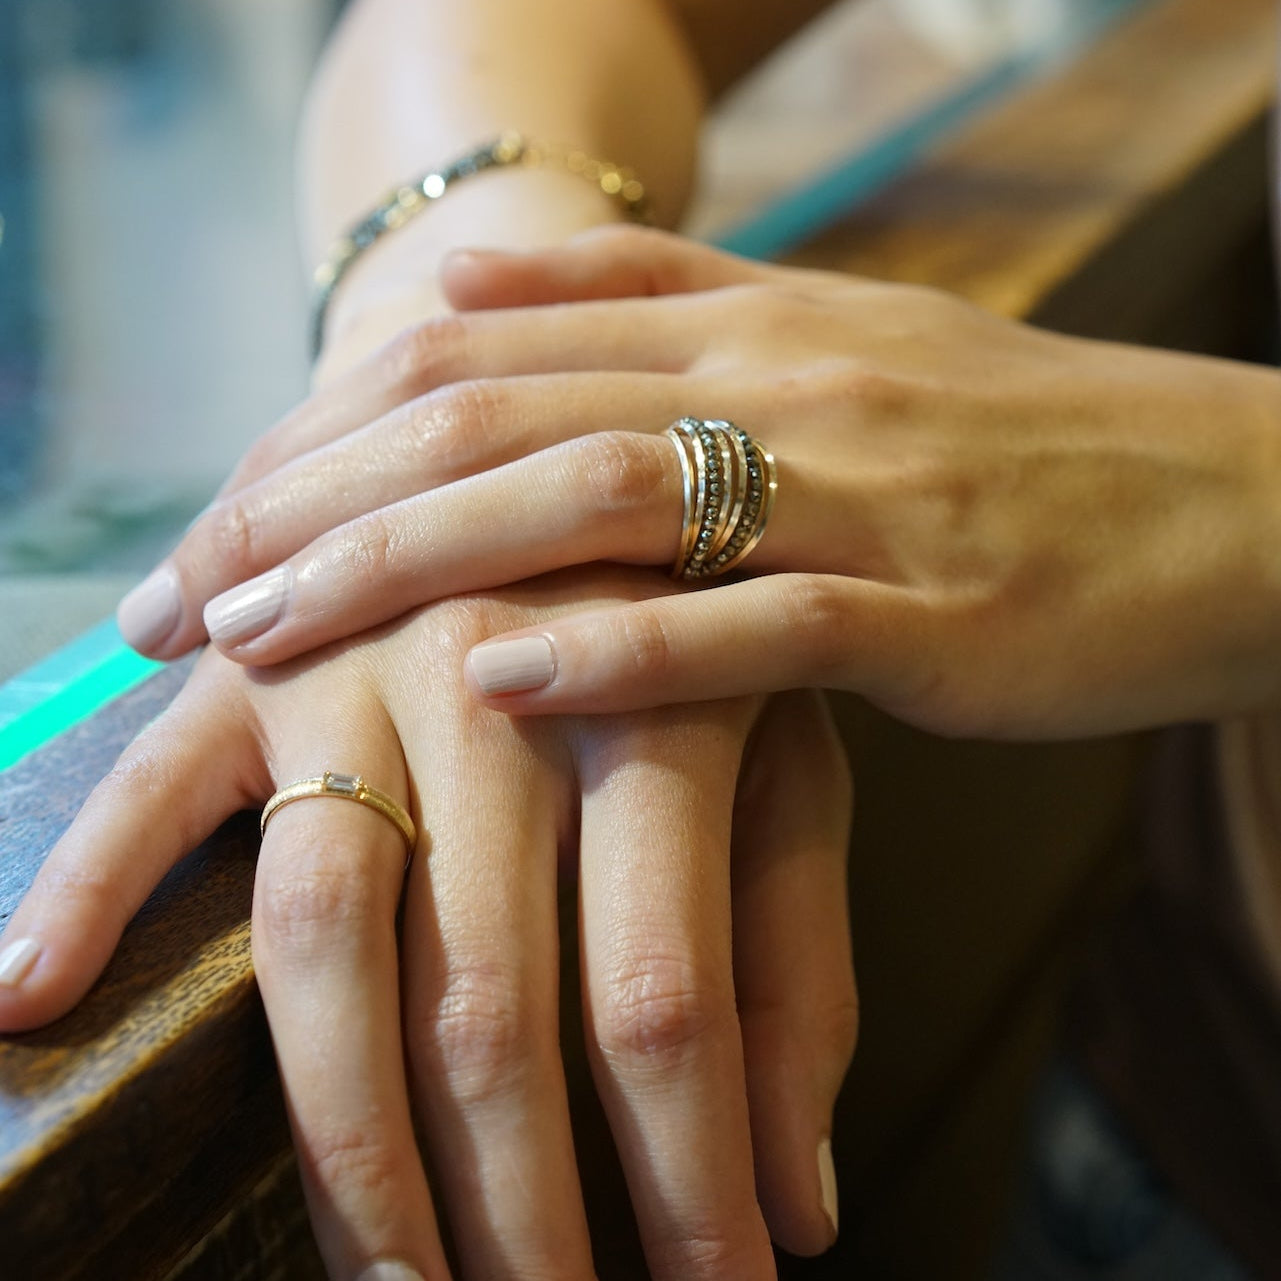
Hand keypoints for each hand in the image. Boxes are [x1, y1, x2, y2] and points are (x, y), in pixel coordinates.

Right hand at [1, 567, 855, 1278]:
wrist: (577, 448)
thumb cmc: (697, 632)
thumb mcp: (791, 765)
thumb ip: (798, 962)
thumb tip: (801, 1206)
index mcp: (660, 716)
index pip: (665, 995)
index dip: (688, 1177)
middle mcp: (502, 697)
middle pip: (487, 1001)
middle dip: (512, 1206)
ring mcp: (363, 668)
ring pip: (323, 935)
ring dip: (341, 1139)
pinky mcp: (259, 656)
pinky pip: (157, 779)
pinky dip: (87, 883)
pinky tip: (30, 1003)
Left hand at [124, 226, 1280, 736]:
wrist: (1229, 497)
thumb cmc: (1016, 445)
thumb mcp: (825, 346)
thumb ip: (652, 300)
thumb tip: (475, 282)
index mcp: (739, 316)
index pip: (470, 343)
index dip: (313, 426)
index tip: (203, 525)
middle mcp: (774, 377)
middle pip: (489, 412)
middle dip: (306, 503)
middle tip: (173, 598)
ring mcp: (852, 488)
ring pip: (589, 497)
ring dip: (408, 565)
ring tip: (267, 634)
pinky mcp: (926, 604)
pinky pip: (749, 623)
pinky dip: (618, 651)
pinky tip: (499, 680)